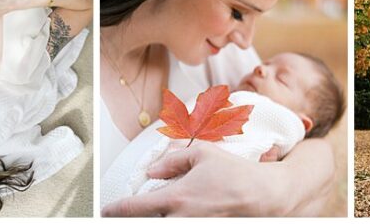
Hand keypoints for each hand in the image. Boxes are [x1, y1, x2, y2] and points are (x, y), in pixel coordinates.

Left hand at [102, 143, 293, 216]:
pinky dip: (174, 217)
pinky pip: (180, 223)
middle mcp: (181, 218)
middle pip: (147, 222)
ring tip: (159, 208)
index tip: (106, 211)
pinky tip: (182, 209)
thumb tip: (153, 170)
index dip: (115, 210)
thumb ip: (173, 159)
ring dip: (159, 216)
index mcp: (176, 197)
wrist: (263, 195)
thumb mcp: (203, 154)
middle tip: (129, 212)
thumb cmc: (235, 173)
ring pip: (165, 223)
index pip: (134, 208)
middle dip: (136, 216)